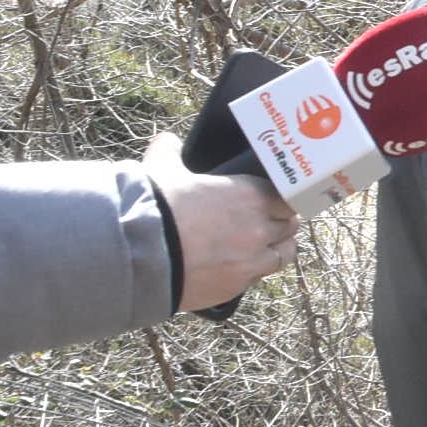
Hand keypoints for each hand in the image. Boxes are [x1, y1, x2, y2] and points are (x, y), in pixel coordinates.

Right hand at [143, 133, 298, 311]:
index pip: (287, 197)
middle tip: (270, 223)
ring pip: (284, 254)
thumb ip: (169, 153)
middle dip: (281, 224)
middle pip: (289, 226)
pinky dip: (254, 272)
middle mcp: (260, 227)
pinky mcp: (237, 286)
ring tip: (264, 247)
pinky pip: (259, 278)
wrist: (138, 256)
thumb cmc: (155, 208)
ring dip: (277, 249)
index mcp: (250, 194)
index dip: (282, 200)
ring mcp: (252, 259)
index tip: (275, 202)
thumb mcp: (162, 172)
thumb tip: (165, 140)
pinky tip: (240, 268)